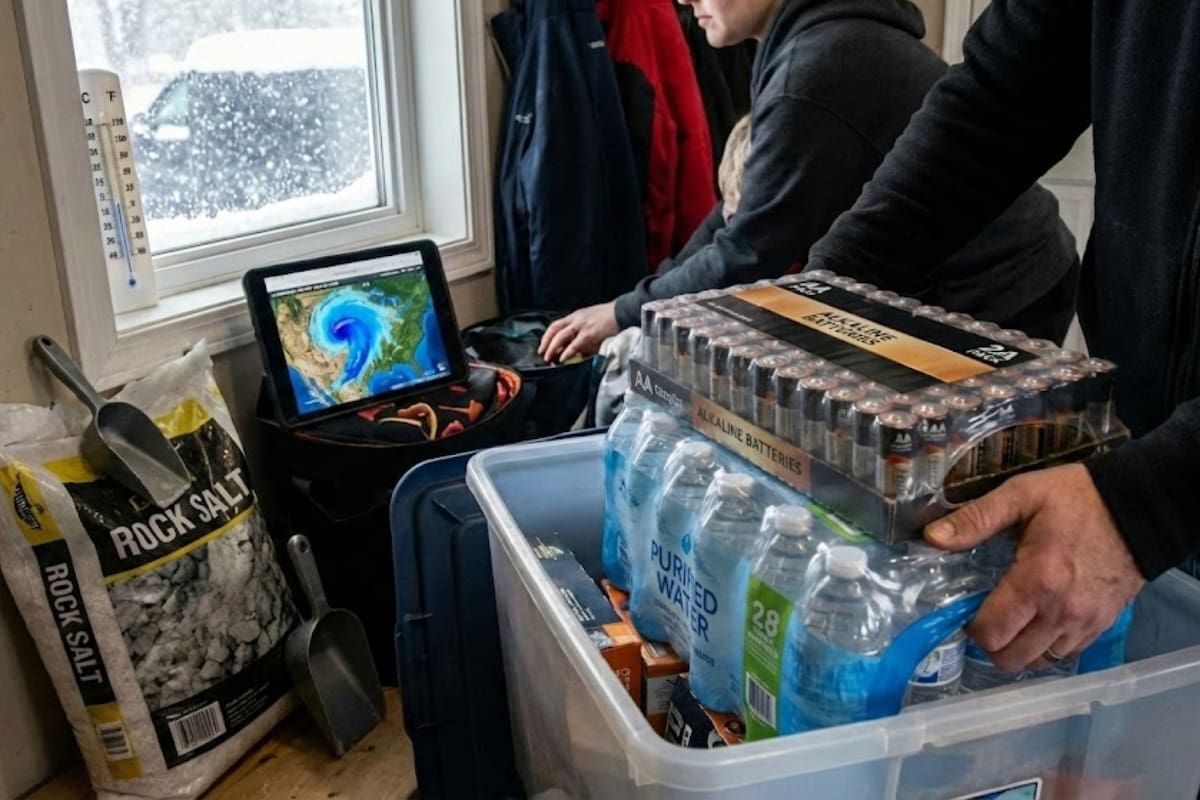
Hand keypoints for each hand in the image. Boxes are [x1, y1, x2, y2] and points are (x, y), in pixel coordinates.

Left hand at [538, 302, 617, 363]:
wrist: (622, 312)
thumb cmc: (608, 319)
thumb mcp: (590, 324)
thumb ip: (581, 336)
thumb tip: (573, 352)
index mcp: (575, 316)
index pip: (555, 325)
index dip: (547, 336)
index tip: (543, 346)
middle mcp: (576, 319)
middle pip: (555, 329)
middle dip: (546, 343)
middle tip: (542, 354)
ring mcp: (582, 325)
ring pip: (561, 336)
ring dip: (552, 347)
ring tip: (549, 358)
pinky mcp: (590, 333)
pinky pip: (575, 344)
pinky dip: (567, 352)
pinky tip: (563, 358)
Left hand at [925, 463, 1144, 671]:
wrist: (1141, 508)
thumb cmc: (1077, 498)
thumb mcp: (1021, 495)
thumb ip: (975, 519)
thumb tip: (932, 538)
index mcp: (1037, 581)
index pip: (991, 632)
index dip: (971, 627)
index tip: (966, 609)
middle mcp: (1062, 612)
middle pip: (1012, 659)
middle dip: (991, 645)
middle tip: (986, 619)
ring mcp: (1086, 623)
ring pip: (1040, 661)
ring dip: (1020, 649)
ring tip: (1011, 622)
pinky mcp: (1103, 625)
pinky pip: (1067, 654)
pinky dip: (1047, 648)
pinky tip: (1038, 623)